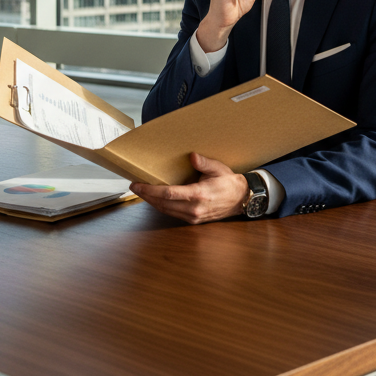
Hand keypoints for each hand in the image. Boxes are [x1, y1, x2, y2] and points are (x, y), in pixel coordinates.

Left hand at [130, 153, 248, 224]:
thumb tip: (192, 156)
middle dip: (146, 196)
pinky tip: (155, 199)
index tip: (138, 185)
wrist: (241, 199)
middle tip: (134, 186)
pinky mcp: (193, 220)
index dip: (151, 190)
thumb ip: (204, 163)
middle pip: (163, 204)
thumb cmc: (229, 182)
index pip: (169, 194)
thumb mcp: (218, 168)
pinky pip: (173, 213)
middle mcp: (194, 208)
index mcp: (199, 195)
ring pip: (166, 210)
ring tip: (141, 192)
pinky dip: (161, 206)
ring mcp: (193, 217)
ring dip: (152, 202)